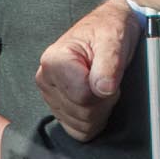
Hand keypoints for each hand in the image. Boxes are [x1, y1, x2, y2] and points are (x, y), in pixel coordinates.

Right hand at [35, 0, 139, 140]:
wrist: (108, 27)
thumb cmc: (109, 30)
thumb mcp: (113, 39)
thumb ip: (109, 63)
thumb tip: (103, 89)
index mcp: (54, 60)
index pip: (83, 96)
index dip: (105, 89)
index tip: (110, 71)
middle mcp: (46, 79)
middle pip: (83, 113)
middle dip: (104, 101)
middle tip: (108, 78)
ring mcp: (50, 96)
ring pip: (82, 125)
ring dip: (100, 110)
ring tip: (102, 85)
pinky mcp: (58, 108)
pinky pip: (77, 131)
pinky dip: (93, 121)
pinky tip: (96, 100)